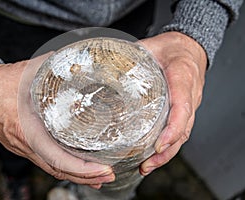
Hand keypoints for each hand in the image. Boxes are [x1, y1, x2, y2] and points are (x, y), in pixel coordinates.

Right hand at [0, 54, 114, 188]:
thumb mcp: (28, 73)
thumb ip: (54, 67)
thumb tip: (78, 62)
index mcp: (26, 129)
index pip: (57, 158)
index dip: (81, 169)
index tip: (101, 170)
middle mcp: (25, 145)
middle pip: (58, 170)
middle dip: (85, 177)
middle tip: (108, 175)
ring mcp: (23, 148)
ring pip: (52, 169)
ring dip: (76, 176)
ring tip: (99, 177)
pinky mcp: (24, 147)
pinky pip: (46, 162)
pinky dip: (64, 169)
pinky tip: (77, 169)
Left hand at [138, 31, 206, 174]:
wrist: (190, 48)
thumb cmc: (173, 48)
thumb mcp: (151, 46)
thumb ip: (129, 56)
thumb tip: (103, 65)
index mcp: (182, 77)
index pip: (182, 106)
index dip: (172, 128)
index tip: (159, 145)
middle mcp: (190, 95)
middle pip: (183, 129)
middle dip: (166, 151)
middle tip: (147, 164)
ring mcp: (190, 104)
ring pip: (183, 134)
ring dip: (167, 153)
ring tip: (147, 166)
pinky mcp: (185, 110)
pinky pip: (180, 130)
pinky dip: (169, 145)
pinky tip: (154, 154)